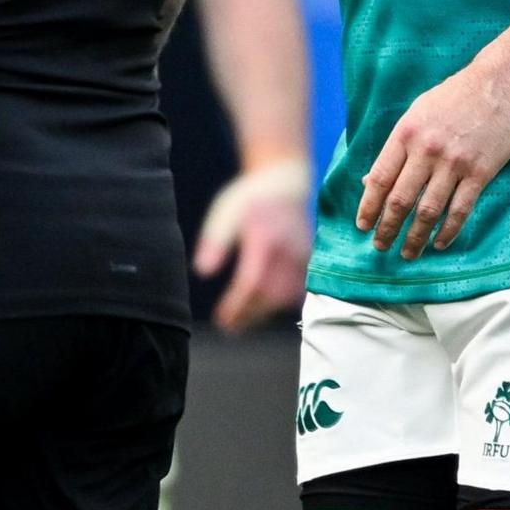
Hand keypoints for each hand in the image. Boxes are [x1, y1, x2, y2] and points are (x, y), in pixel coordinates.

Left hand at [193, 158, 311, 329]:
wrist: (286, 182)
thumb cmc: (250, 198)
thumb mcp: (225, 212)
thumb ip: (214, 242)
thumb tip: (202, 272)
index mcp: (265, 238)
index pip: (252, 282)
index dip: (237, 306)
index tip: (222, 319)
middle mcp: (287, 251)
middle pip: (271, 296)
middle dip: (249, 315)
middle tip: (228, 326)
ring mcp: (301, 256)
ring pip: (287, 297)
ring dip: (264, 312)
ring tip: (241, 320)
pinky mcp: (307, 260)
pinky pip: (297, 290)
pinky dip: (280, 303)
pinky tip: (262, 306)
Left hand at [357, 66, 509, 259]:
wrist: (499, 86)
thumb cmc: (453, 98)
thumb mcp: (416, 113)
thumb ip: (395, 148)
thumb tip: (369, 181)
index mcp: (405, 133)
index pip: (379, 178)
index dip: (368, 206)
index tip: (362, 225)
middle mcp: (426, 150)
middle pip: (400, 200)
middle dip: (387, 228)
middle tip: (381, 246)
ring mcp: (454, 163)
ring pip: (428, 210)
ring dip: (415, 237)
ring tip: (408, 253)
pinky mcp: (480, 172)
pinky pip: (460, 210)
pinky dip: (448, 231)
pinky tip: (439, 243)